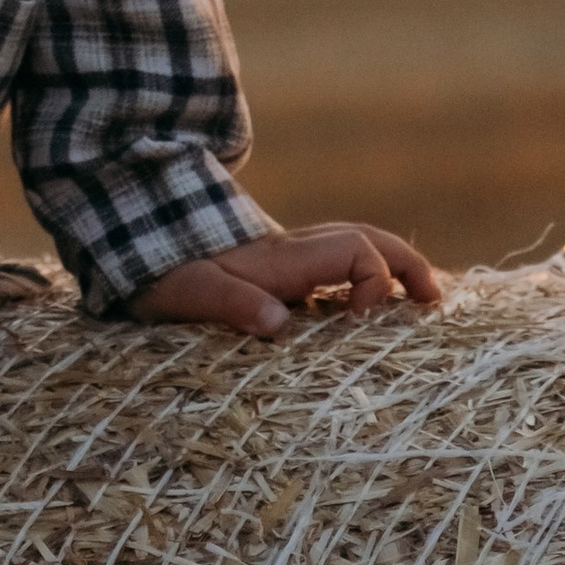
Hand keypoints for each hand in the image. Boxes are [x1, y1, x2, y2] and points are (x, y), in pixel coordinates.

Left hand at [130, 223, 438, 340]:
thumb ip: (231, 303)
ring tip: (420, 302)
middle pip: (366, 239)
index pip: (354, 251)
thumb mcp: (185, 292)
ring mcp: (285, 257)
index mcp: (279, 257)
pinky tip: (372, 307)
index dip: (374, 282)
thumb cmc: (156, 272)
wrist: (131, 239)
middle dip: (406, 266)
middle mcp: (291, 251)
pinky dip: (365, 277)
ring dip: (391, 268)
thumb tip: (280, 325)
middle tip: (433, 302)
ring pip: (354, 247)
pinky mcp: (276, 270)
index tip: (362, 321)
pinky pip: (334, 263)